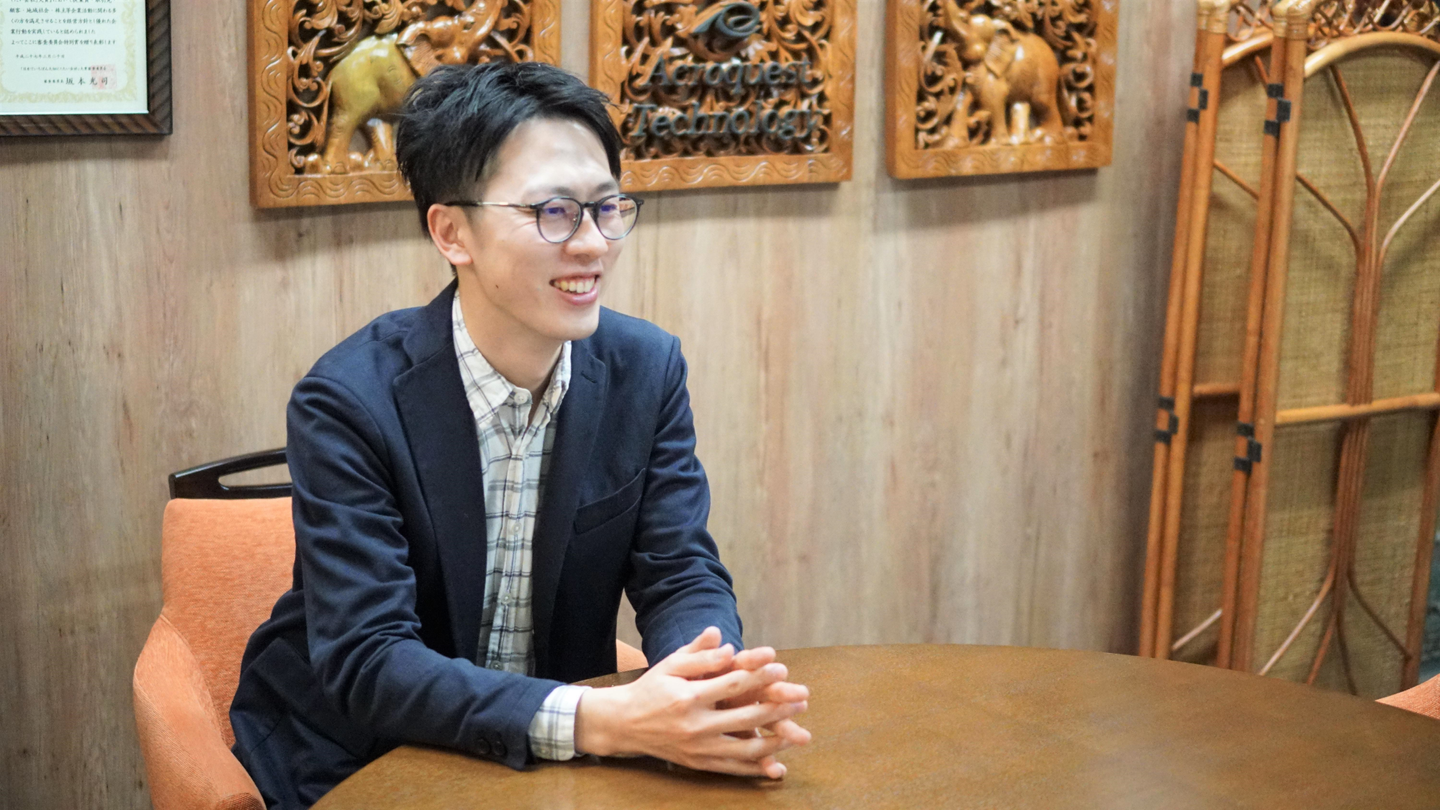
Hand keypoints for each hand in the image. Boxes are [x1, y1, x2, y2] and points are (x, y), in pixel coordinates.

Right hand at [575, 627, 810, 777]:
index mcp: (687, 696)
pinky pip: (732, 768)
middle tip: (801, 699)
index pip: (732, 684)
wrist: (624, 723)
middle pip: (745, 716)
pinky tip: (778, 764)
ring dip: (775, 741)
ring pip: (744, 748)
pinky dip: (756, 768)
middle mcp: (693, 725)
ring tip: (798, 732)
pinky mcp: (698, 764)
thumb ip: (698, 654)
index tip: (781, 668)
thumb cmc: (651, 688)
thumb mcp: (670, 664)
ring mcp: (697, 748)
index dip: (759, 676)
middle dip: (777, 707)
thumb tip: (726, 642)